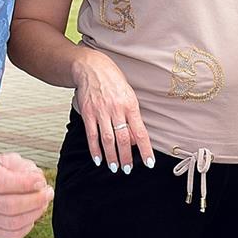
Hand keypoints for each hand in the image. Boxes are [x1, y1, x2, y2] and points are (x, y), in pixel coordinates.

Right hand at [0, 153, 52, 237]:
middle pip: (10, 206)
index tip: (41, 181)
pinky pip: (12, 235)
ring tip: (43, 202)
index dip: (26, 183)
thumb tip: (38, 179)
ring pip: (13, 223)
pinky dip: (28, 226)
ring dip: (35, 213)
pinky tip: (32, 215)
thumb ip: (21, 166)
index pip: (2, 183)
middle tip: (48, 192)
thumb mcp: (2, 160)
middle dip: (35, 200)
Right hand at [71, 48, 153, 173]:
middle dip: (126, 157)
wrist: (92, 68)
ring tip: (115, 168)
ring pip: (107, 139)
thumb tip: (136, 139)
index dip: (146, 150)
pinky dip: (95, 149)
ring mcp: (101, 112)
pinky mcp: (87, 113)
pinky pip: (92, 135)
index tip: (149, 163)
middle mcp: (117, 109)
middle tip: (128, 170)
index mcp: (131, 106)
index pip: (141, 132)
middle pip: (123, 139)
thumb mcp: (129, 96)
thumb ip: (132, 117)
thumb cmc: (114, 83)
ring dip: (112, 156)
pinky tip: (98, 159)